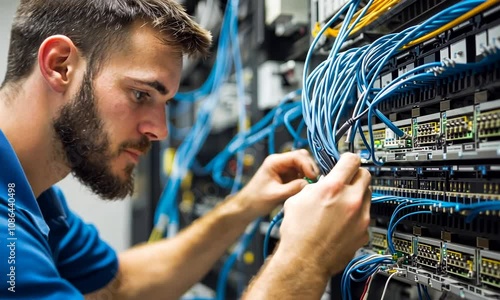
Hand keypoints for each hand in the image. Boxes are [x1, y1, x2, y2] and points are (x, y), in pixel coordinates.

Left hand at [236, 149, 319, 216]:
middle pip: (302, 158)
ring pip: (303, 166)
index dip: (307, 165)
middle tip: (315, 181)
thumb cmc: (256, 200)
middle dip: (310, 168)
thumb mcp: (275, 195)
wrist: (247, 207)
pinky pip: (300, 174)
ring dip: (308, 174)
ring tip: (311, 185)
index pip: (296, 156)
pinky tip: (306, 188)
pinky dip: (305, 179)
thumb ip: (292, 188)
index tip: (313, 177)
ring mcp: (284, 169)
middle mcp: (280, 162)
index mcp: (275, 161)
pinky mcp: (287, 177)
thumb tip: (308, 183)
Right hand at [276, 153, 371, 275]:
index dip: (348, 158)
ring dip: (357, 195)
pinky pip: (365, 216)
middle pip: (365, 175)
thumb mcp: (297, 199)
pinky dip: (356, 216)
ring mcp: (361, 218)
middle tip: (346, 180)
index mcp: (333, 188)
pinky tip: (341, 223)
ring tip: (341, 204)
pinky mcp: (364, 233)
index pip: (352, 160)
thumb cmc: (297, 234)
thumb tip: (323, 182)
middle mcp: (351, 200)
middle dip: (355, 175)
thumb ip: (315, 186)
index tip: (346, 160)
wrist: (304, 261)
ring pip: (367, 195)